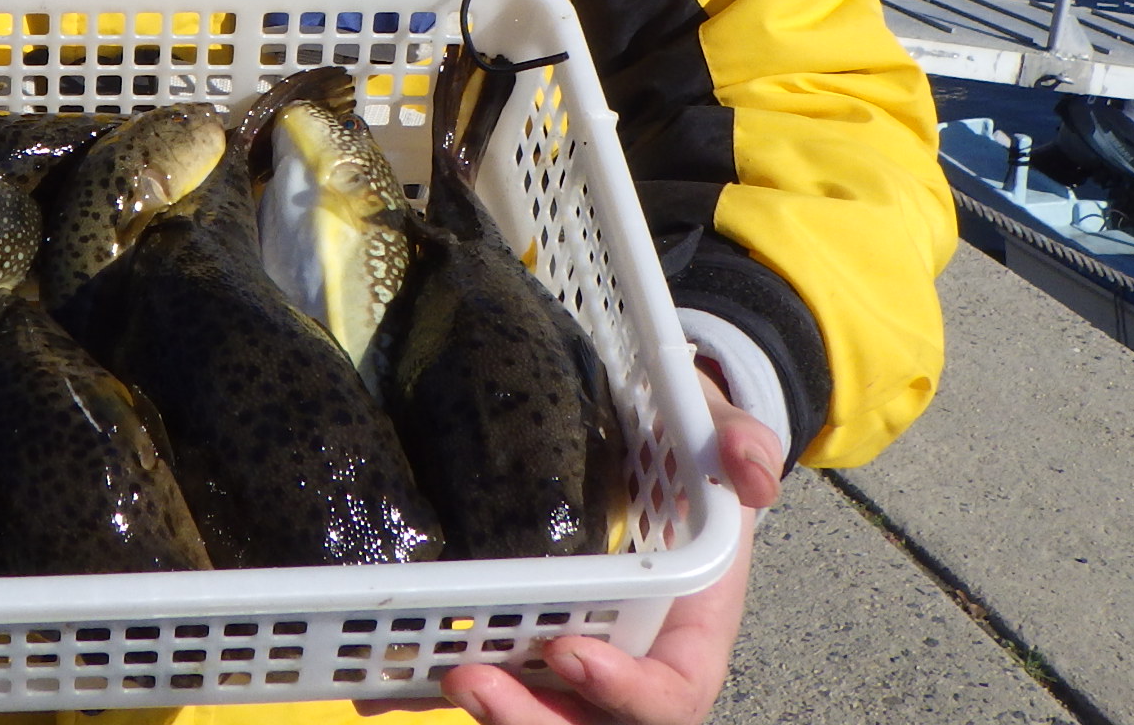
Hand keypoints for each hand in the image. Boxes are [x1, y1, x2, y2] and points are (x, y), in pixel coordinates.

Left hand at [433, 374, 784, 724]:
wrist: (651, 448)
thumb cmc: (689, 450)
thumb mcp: (720, 435)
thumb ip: (743, 446)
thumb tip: (751, 469)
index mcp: (689, 634)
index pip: (670, 696)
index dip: (625, 692)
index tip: (572, 653)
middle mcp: (631, 664)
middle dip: (530, 717)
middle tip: (469, 679)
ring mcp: (577, 661)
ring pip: (538, 714)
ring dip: (484, 711)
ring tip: (416, 684)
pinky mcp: (530, 644)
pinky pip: (496, 680)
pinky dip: (439, 686)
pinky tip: (382, 682)